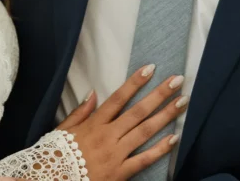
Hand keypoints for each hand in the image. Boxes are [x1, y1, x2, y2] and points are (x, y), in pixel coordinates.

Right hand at [57, 65, 187, 180]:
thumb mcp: (62, 130)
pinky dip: (159, 149)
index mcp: (94, 124)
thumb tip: (93, 92)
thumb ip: (79, 112)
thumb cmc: (56, 156)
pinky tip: (174, 138)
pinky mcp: (120, 173)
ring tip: (182, 102)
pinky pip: (143, 160)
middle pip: (138, 111)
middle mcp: (108, 136)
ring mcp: (116, 154)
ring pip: (145, 131)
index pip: (118, 98)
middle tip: (177, 80)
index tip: (150, 68)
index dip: (135, 82)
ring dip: (165, 116)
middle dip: (159, 94)